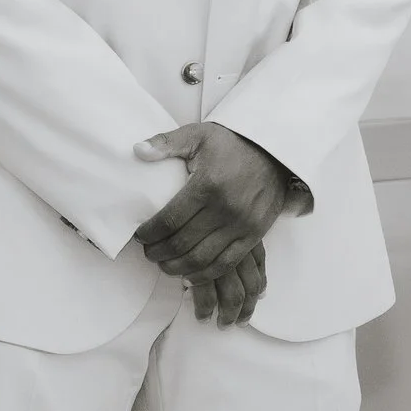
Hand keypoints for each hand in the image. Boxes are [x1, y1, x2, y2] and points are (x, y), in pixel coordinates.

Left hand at [130, 122, 302, 324]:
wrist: (273, 150)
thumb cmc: (231, 143)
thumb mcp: (197, 135)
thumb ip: (165, 143)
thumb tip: (137, 151)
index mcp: (207, 185)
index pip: (170, 220)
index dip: (150, 233)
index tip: (139, 236)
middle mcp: (225, 208)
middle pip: (183, 243)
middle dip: (159, 253)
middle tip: (148, 253)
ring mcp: (242, 224)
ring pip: (203, 259)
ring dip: (179, 267)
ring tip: (164, 265)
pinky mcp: (255, 234)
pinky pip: (228, 263)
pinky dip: (206, 274)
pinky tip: (189, 275)